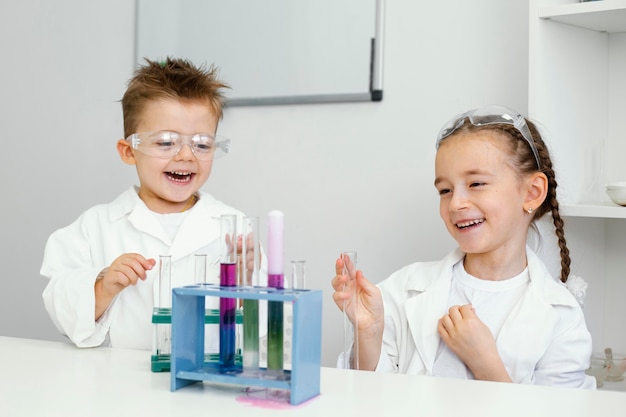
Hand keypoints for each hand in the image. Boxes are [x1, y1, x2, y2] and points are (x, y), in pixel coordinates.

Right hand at [95, 253, 154, 319]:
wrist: (110, 285)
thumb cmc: (122, 277)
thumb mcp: (135, 271)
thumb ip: (144, 266)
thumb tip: (153, 261)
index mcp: (126, 257)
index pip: (137, 256)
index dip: (145, 262)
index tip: (150, 267)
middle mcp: (120, 260)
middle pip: (133, 263)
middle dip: (141, 272)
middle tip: (143, 277)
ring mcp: (114, 267)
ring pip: (128, 270)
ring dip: (134, 278)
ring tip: (134, 282)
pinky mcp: (110, 275)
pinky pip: (121, 277)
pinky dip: (126, 281)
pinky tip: (126, 283)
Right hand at [331, 254, 383, 369]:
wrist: (373, 322)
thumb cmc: (375, 307)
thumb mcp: (374, 291)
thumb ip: (365, 282)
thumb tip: (358, 272)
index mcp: (357, 282)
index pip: (351, 270)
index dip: (347, 262)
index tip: (344, 256)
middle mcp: (350, 287)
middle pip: (341, 274)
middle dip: (339, 267)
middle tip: (340, 262)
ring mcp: (345, 294)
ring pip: (336, 283)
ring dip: (338, 279)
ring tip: (344, 278)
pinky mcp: (342, 304)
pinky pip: (337, 297)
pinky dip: (340, 294)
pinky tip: (347, 294)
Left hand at [437, 305, 510, 381]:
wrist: (484, 361)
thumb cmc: (487, 345)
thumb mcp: (484, 327)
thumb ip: (475, 317)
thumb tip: (469, 310)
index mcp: (471, 321)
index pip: (464, 308)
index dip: (466, 308)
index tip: (468, 310)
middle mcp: (461, 326)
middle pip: (453, 310)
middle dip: (457, 309)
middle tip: (461, 313)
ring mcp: (453, 334)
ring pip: (445, 318)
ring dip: (449, 316)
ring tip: (454, 319)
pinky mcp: (449, 341)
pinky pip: (440, 329)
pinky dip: (441, 324)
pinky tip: (446, 323)